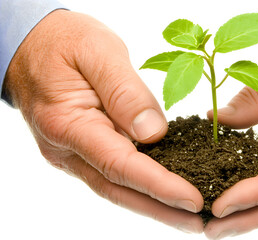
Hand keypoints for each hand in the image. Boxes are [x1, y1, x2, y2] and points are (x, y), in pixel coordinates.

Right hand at [4, 10, 203, 232]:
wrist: (33, 44)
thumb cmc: (64, 40)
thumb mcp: (98, 51)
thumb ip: (124, 92)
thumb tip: (154, 134)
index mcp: (68, 124)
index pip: (119, 164)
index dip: (158, 186)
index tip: (191, 200)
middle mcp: (68, 148)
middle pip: (118, 189)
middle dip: (160, 210)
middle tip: (197, 223)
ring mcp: (74, 152)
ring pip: (117, 187)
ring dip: (152, 206)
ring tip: (188, 217)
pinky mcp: (85, 149)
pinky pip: (115, 173)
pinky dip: (141, 187)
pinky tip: (165, 193)